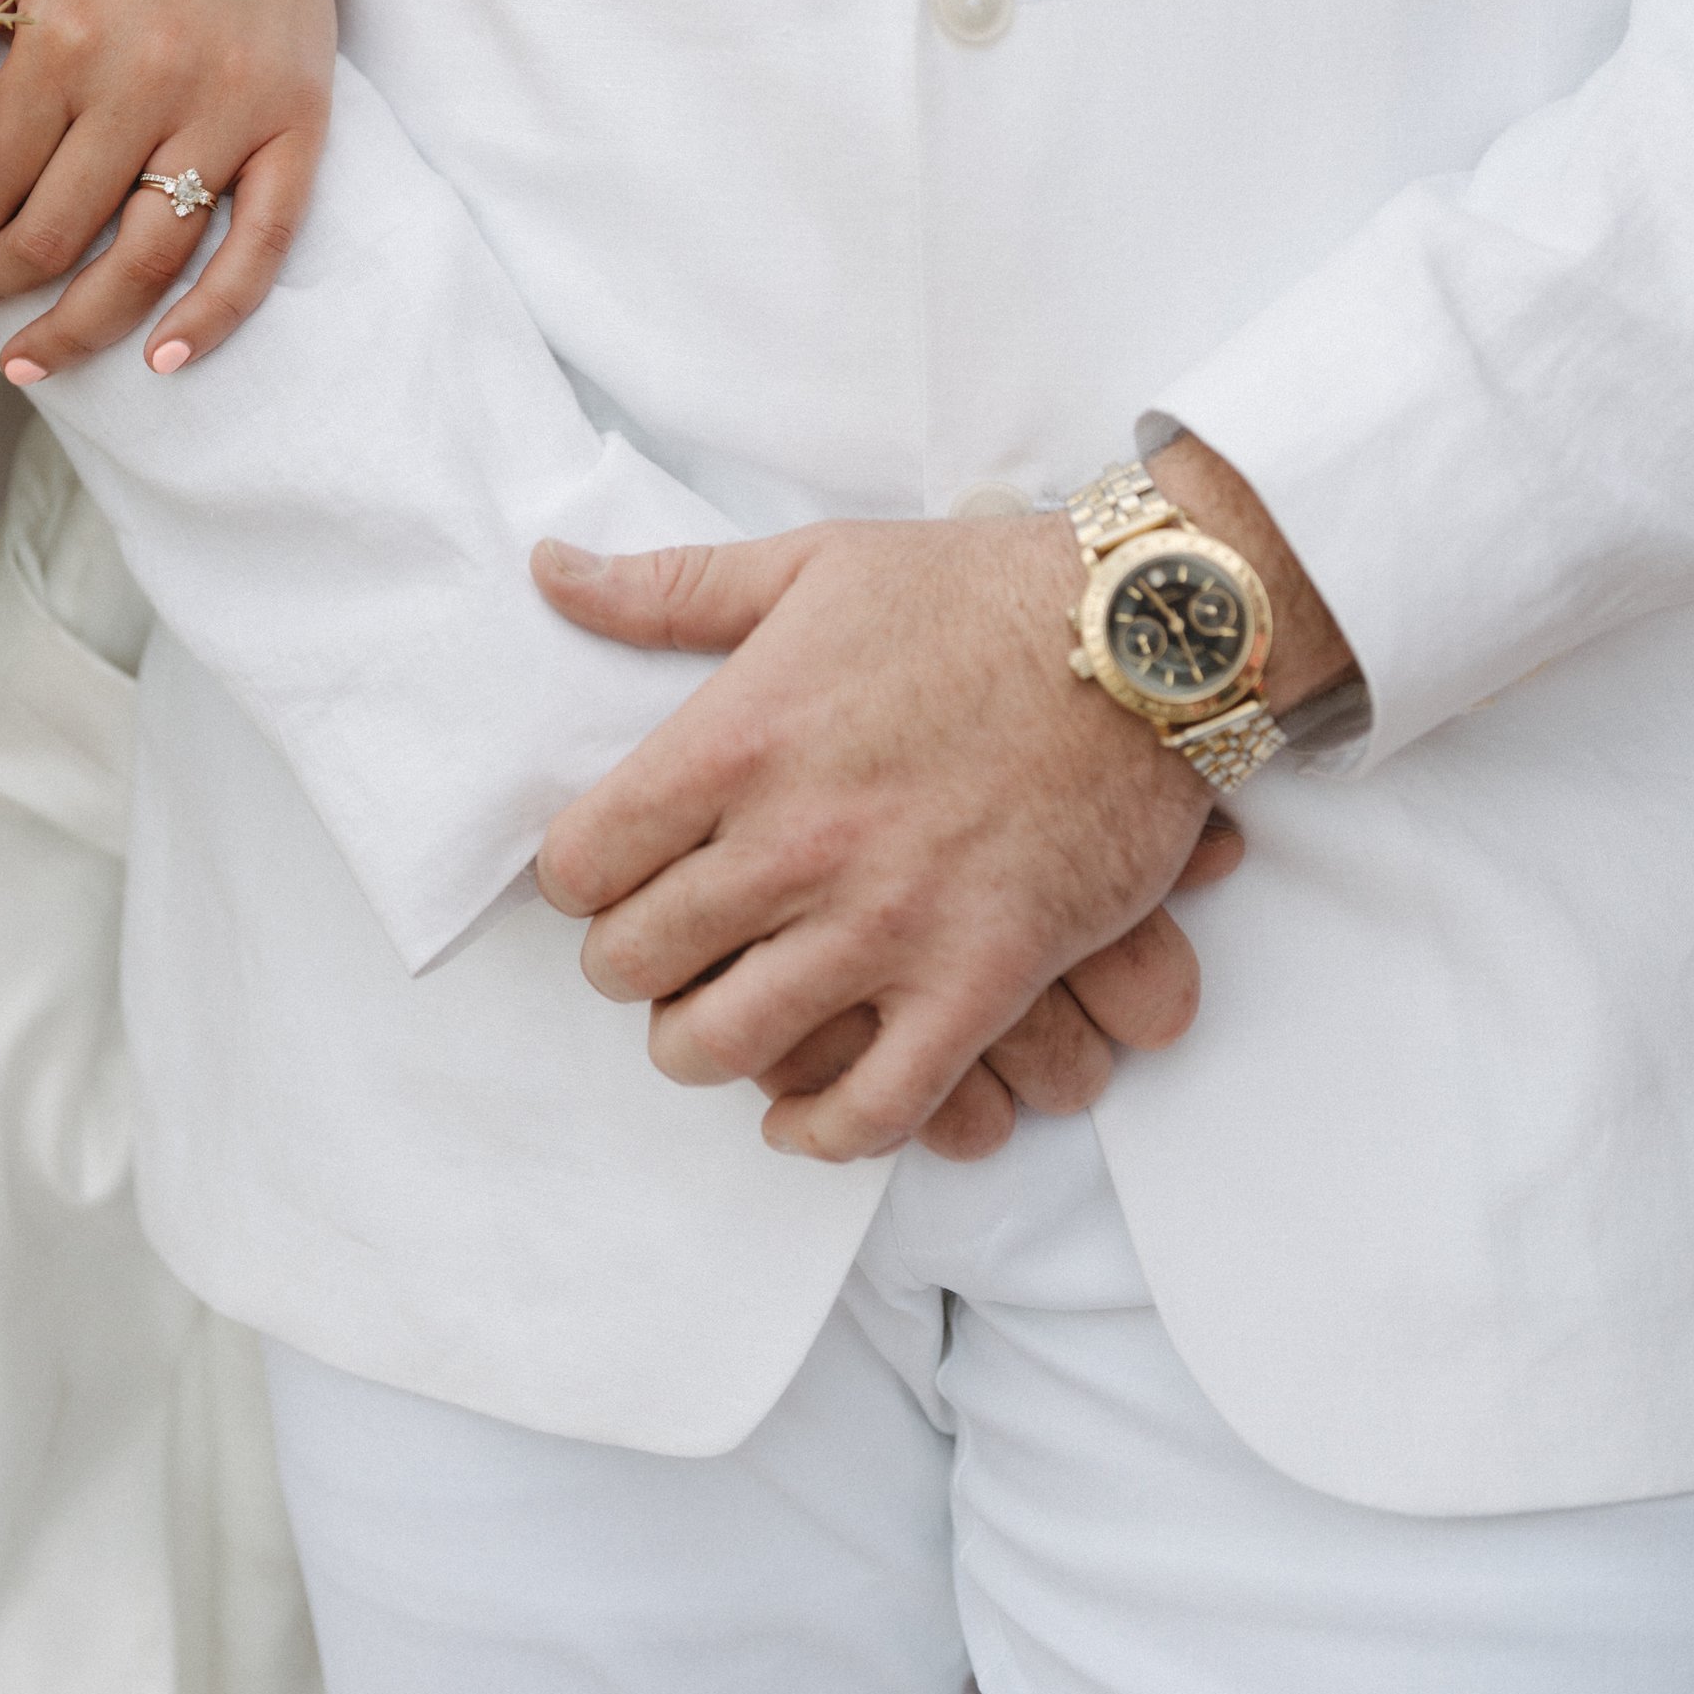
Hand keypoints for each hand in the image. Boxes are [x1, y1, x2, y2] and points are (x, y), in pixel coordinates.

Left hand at [0, 0, 347, 375]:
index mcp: (68, 35)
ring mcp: (231, 110)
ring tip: (35, 357)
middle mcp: (150, 81)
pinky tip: (164, 357)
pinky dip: (213, 314)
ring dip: (81, 326)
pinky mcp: (297, 126)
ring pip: (147, 258)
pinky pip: (260, 245)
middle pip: (57, 232)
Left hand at [533, 457, 1347, 1164]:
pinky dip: (821, 1130)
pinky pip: (872, 1107)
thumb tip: (550, 570)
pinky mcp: (979, 981)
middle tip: (658, 950)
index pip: (581, 863)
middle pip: (636, 962)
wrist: (1143, 634)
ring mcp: (887, 923)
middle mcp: (795, 843)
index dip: (579, 877)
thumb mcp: (807, 563)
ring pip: (728, 1045)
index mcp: (736, 740)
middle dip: (629, 964)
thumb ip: (667, 587)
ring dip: (700, 1048)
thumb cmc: (973, 589)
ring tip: (714, 1023)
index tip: (605, 874)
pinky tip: (803, 1113)